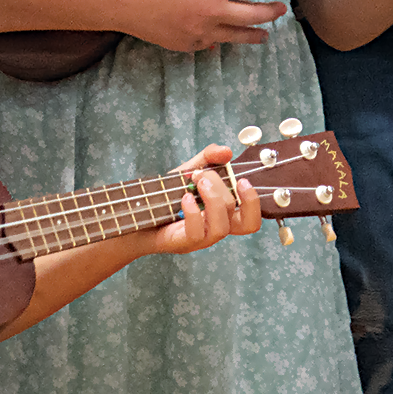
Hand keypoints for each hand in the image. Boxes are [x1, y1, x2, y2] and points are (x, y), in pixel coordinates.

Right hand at [113, 0, 290, 51]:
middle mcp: (213, 12)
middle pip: (254, 16)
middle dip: (271, 12)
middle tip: (281, 9)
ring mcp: (200, 31)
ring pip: (237, 36)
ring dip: (255, 34)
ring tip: (264, 34)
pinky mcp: (185, 43)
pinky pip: (210, 44)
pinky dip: (221, 39)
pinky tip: (222, 37)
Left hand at [145, 145, 261, 254]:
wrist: (138, 212)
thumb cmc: (166, 194)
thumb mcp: (188, 170)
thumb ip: (207, 159)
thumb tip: (226, 151)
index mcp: (222, 214)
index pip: (251, 220)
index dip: (254, 203)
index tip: (241, 180)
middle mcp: (215, 229)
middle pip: (241, 221)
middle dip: (223, 190)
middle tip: (202, 174)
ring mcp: (201, 239)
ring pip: (222, 228)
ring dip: (213, 199)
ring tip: (197, 181)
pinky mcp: (183, 242)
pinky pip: (197, 232)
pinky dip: (194, 212)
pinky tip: (184, 197)